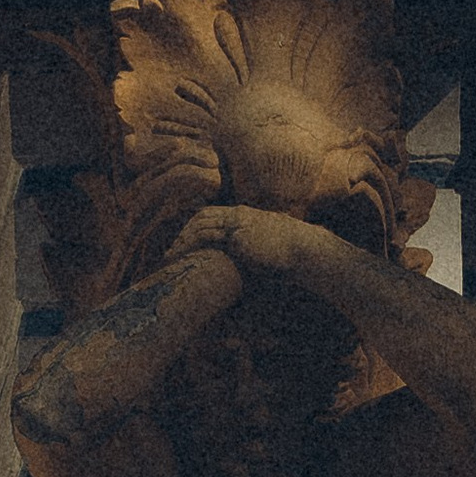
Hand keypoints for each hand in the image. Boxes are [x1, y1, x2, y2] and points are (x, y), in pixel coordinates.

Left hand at [169, 203, 316, 281]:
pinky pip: (205, 235)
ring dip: (182, 239)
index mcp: (247, 215)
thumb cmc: (292, 255)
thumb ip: (254, 248)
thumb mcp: (270, 247)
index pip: (213, 214)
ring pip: (200, 224)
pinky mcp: (237, 235)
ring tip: (170, 255)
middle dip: (185, 231)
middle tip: (172, 248)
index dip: (196, 226)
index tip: (184, 240)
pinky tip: (180, 255)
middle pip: (202, 216)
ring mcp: (238, 222)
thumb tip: (249, 262)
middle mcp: (240, 215)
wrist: (306, 252)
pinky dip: (188, 244)